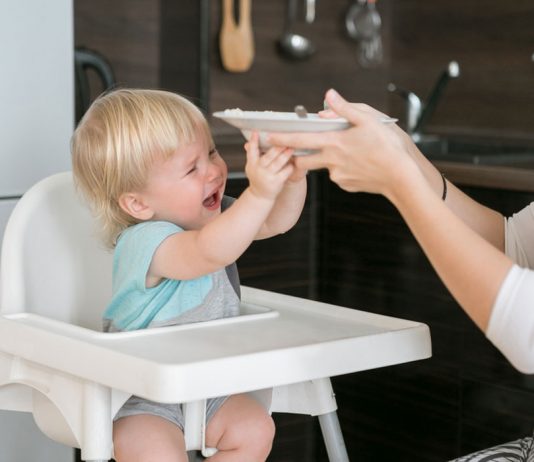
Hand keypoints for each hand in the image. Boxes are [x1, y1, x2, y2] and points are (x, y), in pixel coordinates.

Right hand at [244, 132, 294, 199]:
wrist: (260, 196)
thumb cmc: (258, 178)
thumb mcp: (251, 166)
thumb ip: (252, 154)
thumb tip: (248, 143)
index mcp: (252, 164)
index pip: (252, 150)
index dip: (253, 141)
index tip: (256, 132)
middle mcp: (259, 169)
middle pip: (268, 156)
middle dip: (277, 147)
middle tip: (284, 138)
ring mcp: (268, 176)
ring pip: (278, 162)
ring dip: (286, 154)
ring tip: (291, 148)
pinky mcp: (276, 182)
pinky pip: (285, 171)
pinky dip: (290, 166)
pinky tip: (294, 162)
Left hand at [267, 89, 417, 198]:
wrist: (402, 176)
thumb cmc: (388, 145)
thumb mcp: (368, 119)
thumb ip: (345, 108)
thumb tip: (328, 97)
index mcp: (334, 142)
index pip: (300, 140)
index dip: (282, 138)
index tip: (268, 137)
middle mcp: (331, 161)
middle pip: (304, 159)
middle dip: (298, 155)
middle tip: (302, 148)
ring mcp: (338, 176)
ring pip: (325, 166)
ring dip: (329, 158)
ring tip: (354, 152)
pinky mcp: (346, 185)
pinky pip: (339, 175)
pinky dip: (344, 168)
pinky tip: (361, 163)